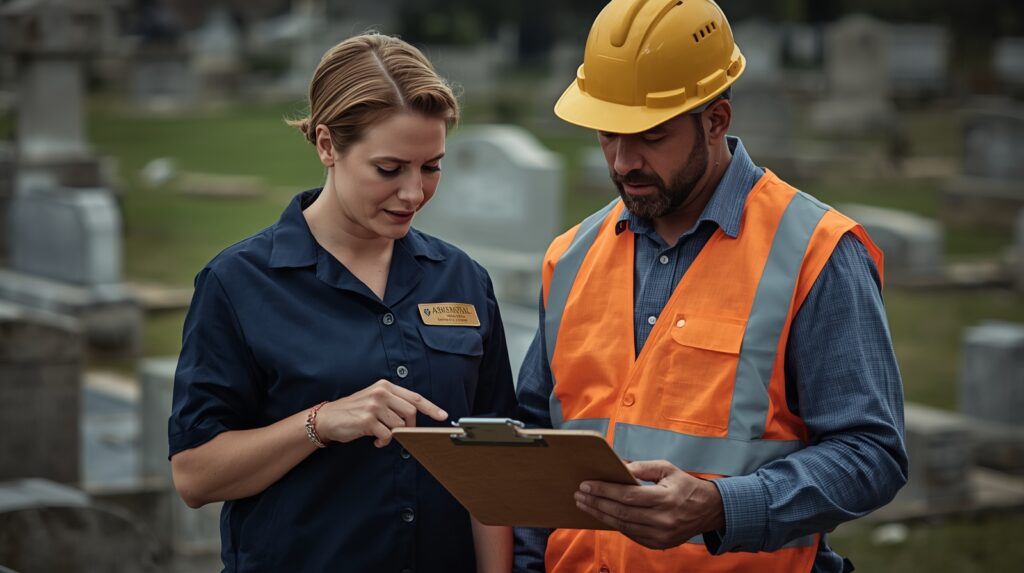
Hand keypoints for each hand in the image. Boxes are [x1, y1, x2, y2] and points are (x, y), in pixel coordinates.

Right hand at [316, 380, 447, 447]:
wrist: (328, 418)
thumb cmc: (354, 410)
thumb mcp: (374, 399)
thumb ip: (393, 403)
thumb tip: (413, 417)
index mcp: (385, 386)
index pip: (414, 397)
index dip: (431, 408)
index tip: (443, 416)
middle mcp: (381, 393)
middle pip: (411, 412)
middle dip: (409, 425)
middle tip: (399, 432)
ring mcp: (374, 406)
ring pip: (399, 425)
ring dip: (393, 435)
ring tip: (381, 435)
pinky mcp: (367, 421)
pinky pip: (387, 435)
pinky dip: (383, 442)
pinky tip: (375, 441)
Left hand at [574, 460, 724, 549]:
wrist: (708, 510)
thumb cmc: (685, 485)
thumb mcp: (667, 469)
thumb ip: (643, 467)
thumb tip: (619, 467)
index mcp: (665, 499)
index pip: (627, 495)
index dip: (604, 490)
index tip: (586, 484)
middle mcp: (662, 520)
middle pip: (621, 512)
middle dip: (596, 503)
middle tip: (579, 494)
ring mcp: (660, 535)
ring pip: (623, 526)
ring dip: (600, 515)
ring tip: (585, 504)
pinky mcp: (658, 543)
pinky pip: (631, 534)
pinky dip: (615, 524)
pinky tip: (602, 515)